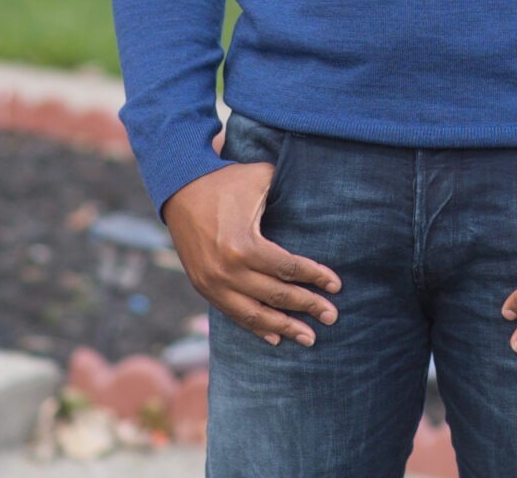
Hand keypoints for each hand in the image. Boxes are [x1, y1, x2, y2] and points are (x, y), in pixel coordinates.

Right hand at [162, 161, 341, 345]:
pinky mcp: (204, 287)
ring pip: (256, 314)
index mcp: (244, 245)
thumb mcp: (260, 178)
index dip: (316, 278)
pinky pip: (234, 314)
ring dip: (285, 327)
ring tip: (309, 337)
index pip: (289, 269)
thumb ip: (289, 191)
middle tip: (332, 316)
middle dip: (308, 306)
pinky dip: (256, 327)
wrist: (180, 189)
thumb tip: (319, 199)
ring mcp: (213, 283)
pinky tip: (277, 337)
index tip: (336, 286)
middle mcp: (228, 271)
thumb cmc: (226, 181)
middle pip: (277, 296)